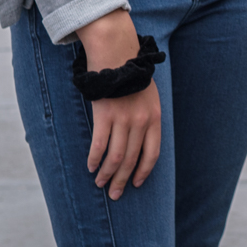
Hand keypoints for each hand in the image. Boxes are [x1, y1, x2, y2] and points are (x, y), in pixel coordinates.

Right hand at [76, 10, 162, 200]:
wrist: (117, 51)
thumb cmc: (131, 74)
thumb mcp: (149, 95)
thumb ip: (147, 116)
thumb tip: (141, 139)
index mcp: (155, 117)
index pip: (153, 153)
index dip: (144, 171)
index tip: (137, 184)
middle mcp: (141, 121)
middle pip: (133, 159)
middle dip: (123, 180)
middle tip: (115, 194)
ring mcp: (123, 118)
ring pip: (116, 157)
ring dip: (107, 174)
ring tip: (100, 183)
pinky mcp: (105, 114)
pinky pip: (99, 144)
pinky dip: (94, 159)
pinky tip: (90, 166)